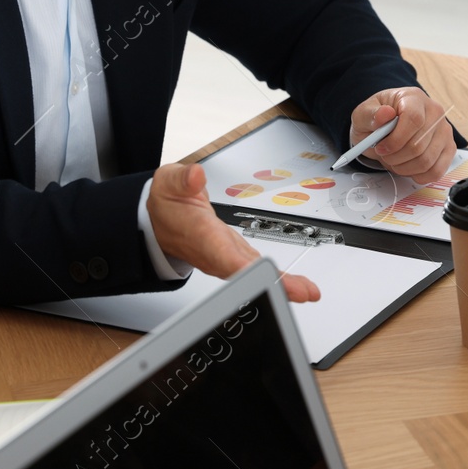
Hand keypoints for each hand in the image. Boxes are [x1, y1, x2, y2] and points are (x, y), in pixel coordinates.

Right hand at [146, 163, 319, 303]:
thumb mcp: (168, 183)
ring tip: (308, 292)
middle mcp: (215, 253)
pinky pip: (259, 271)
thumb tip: (195, 176)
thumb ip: (182, 179)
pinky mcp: (236, 257)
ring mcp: (227, 258)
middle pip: (245, 273)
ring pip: (255, 275)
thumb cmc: (167, 205)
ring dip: (281, 286)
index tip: (263, 274)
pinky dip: (279, 280)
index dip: (242, 267)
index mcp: (199, 235)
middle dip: (272, 284)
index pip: (221, 254)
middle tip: (302, 292)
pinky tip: (299, 287)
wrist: (159, 220)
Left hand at [350, 87, 455, 184]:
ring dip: (405, 168)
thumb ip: (370, 114)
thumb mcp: (363, 114)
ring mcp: (444, 130)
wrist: (387, 126)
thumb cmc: (377, 120)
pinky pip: (437, 170)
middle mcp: (435, 112)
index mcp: (414, 98)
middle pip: (419, 145)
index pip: (414, 120)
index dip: (396, 140)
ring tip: (394, 161)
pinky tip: (408, 168)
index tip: (381, 148)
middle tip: (384, 155)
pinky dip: (419, 175)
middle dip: (396, 157)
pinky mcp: (449, 148)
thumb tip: (384, 114)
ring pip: (427, 161)